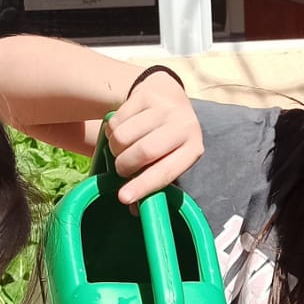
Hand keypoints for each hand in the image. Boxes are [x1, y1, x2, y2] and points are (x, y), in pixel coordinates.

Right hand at [104, 70, 202, 204]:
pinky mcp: (146, 95)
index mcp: (193, 149)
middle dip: (124, 166)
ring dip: (115, 149)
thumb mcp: (169, 158)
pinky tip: (121, 130)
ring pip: (123, 137)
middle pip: (142, 152)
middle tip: (122, 169)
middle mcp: (183, 126)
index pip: (166, 172)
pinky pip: (115, 121)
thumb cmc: (167, 138)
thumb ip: (153, 180)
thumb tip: (132, 208)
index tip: (123, 198)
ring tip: (122, 149)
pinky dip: (111, 131)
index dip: (143, 186)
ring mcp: (164, 108)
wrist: (168, 94)